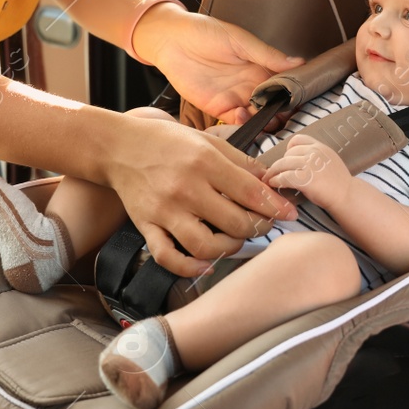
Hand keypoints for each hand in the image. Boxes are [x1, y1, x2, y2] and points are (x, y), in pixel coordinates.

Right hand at [104, 113, 295, 277]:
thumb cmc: (167, 142)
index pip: (250, 193)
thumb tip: (271, 182)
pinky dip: (190, 267)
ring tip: (235, 240)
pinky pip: (169, 257)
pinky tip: (205, 264)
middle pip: (234, 223)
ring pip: (205, 246)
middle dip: (256, 228)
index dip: (275, 206)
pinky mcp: (147, 227)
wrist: (120, 148)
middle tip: (261, 224)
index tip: (289, 213)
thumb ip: (241, 162)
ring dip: (229, 249)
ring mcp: (164, 211)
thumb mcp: (207, 141)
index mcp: (204, 162)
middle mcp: (185, 188)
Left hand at [133, 4, 302, 124]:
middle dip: (281, 114)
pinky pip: (236, 122)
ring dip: (264, 122)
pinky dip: (243, 124)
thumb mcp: (241, 41)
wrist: (171, 40)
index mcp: (261, 68)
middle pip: (274, 107)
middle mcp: (252, 85)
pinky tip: (243, 115)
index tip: (299, 100)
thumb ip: (268, 55)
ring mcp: (236, 98)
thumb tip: (299, 63)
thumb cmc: (205, 32)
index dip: (293, 95)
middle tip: (284, 116)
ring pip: (258, 118)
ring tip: (265, 119)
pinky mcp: (218, 108)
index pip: (284, 86)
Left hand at [263, 136, 352, 210]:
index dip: (288, 149)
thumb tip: (297, 158)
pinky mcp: (305, 179)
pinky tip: (274, 184)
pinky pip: (284, 177)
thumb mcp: (329, 160)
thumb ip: (316, 156)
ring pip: (283, 164)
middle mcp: (314, 153)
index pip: (298, 140)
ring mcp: (310, 165)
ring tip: (269, 179)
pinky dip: (276, 180)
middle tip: (273, 172)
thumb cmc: (338, 182)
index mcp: (320, 147)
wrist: (347, 196)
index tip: (286, 158)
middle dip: (279, 163)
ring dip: (273, 172)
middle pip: (287, 153)